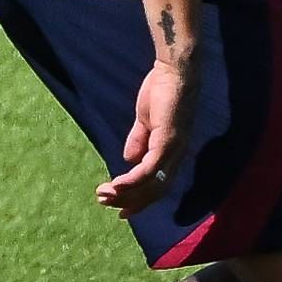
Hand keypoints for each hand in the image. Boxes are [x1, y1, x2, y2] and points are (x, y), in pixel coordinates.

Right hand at [95, 56, 195, 215]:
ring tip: (104, 195)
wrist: (173, 71)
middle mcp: (176, 157)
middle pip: (155, 190)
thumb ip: (139, 140)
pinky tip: (117, 184)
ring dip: (127, 193)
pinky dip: (133, 179)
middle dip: (130, 201)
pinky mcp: (168, 141)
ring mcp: (174, 150)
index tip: (120, 209)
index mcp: (172, 153)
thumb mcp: (145, 120)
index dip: (140, 200)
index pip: (157, 185)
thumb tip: (127, 160)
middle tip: (105, 203)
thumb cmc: (161, 91)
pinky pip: (150, 168)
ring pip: (152, 184)